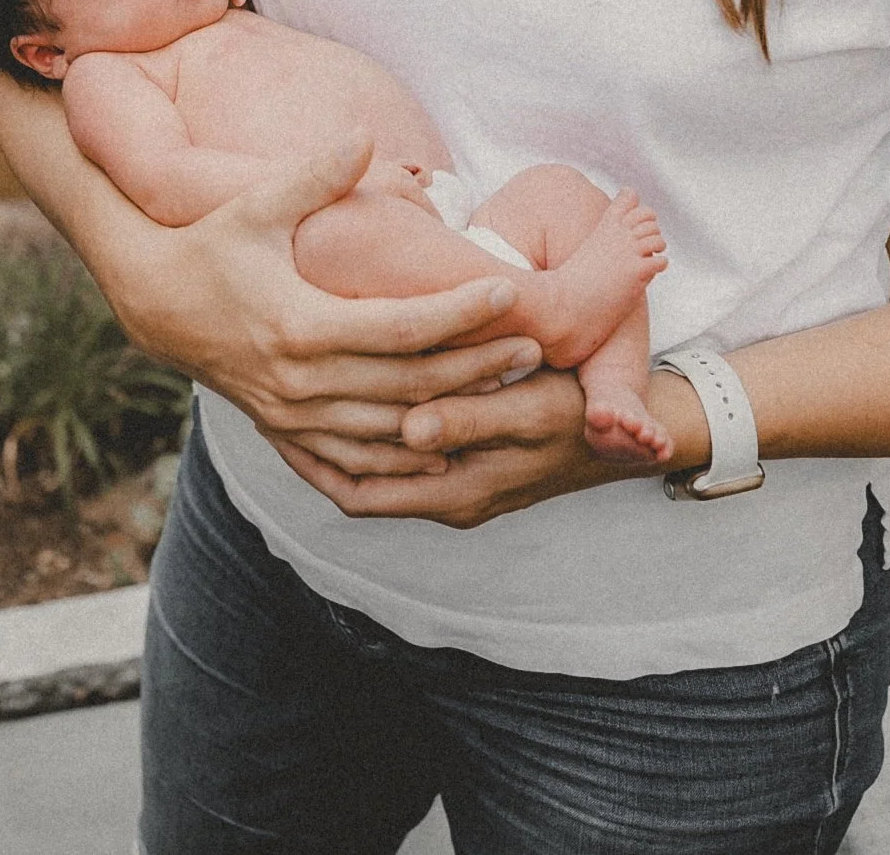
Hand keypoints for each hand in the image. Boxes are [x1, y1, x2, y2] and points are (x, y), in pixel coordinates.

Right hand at [102, 129, 542, 474]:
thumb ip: (315, 176)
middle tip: (536, 346)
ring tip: (510, 395)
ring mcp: (293, 417)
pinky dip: (402, 465)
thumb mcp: (258, 204)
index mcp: (299, 326)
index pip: (399, 327)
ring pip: (390, 434)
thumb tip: (363, 134)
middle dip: (476, 367)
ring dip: (453, 417)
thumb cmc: (214, 243)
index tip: (507, 292)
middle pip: (408, 386)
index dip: (457, 312)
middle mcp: (300, 382)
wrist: (156, 303)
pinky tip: (445, 451)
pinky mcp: (286, 434)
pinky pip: (353, 466)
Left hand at [273, 371, 642, 526]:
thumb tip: (407, 429)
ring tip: (285, 392)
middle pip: (352, 483)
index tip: (266, 408)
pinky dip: (366, 433)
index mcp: (455, 491)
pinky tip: (346, 392)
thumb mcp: (531, 410)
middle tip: (258, 396)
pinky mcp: (465, 465)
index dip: (306, 454)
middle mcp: (447, 497)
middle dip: (305, 445)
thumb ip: (471, 418)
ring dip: (332, 438)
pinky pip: (397, 458)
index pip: (355, 487)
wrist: (631, 434)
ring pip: (372, 472)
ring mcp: (455, 485)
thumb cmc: (582, 413)